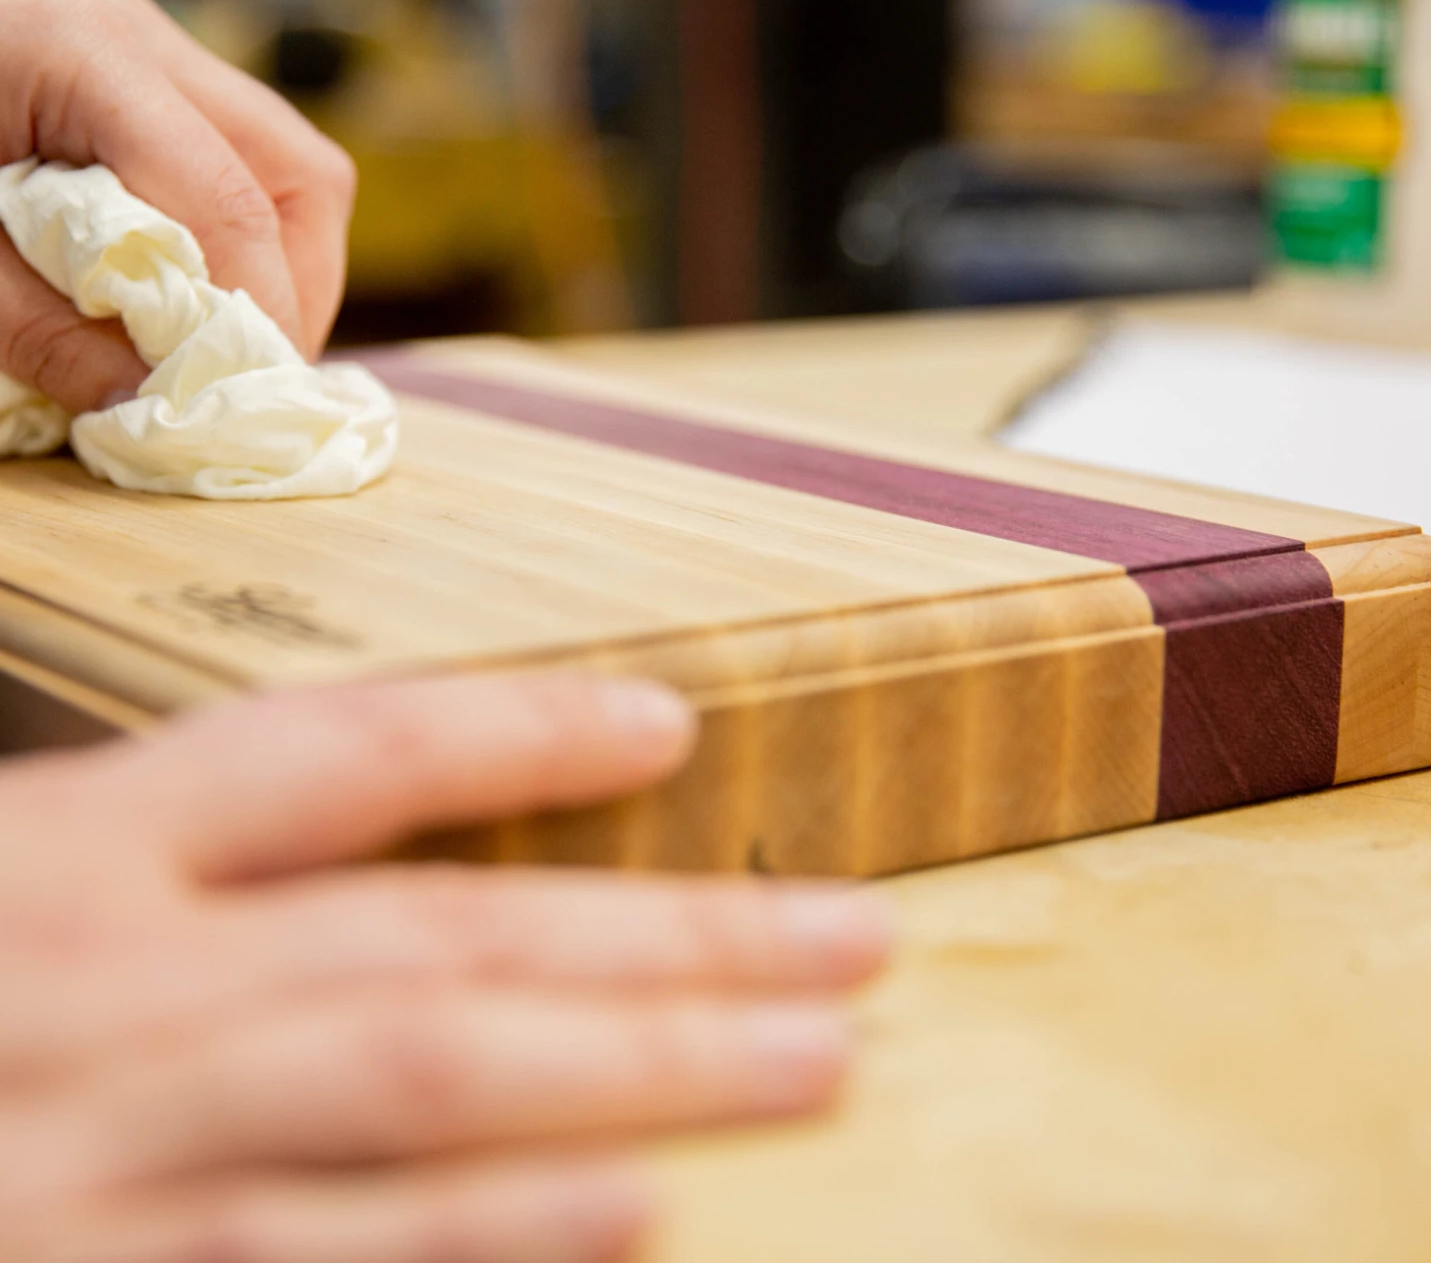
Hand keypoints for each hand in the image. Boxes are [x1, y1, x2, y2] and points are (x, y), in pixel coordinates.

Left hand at [0, 0, 357, 412]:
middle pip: (300, 175)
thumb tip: (153, 404)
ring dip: (281, 270)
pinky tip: (196, 293)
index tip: (239, 401)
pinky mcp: (145, 80)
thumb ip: (39, 326)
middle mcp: (145, 40)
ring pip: (291, 170)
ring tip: (225, 343)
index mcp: (84, 55)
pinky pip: (246, 167)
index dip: (254, 312)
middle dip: (295, 292)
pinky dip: (244, 243)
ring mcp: (154, 52)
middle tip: (247, 376)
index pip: (228, 199)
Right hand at [0, 673, 888, 1262]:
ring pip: (431, 1101)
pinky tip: (638, 1218)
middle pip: (446, 942)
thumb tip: (374, 850)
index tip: (675, 713)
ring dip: (640, 1076)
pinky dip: (497, 1247)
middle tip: (854, 931)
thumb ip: (159, 861)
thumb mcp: (7, 886)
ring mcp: (115, 1168)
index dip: (515, 728)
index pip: (335, 755)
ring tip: (818, 1057)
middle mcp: (111, 996)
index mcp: (64, 862)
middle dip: (664, 935)